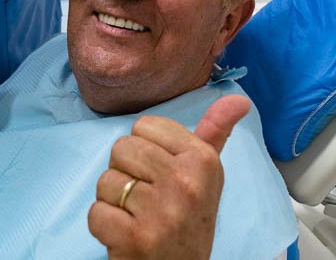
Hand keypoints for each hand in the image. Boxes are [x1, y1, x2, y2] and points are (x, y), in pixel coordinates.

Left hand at [89, 95, 250, 259]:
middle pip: (121, 148)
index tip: (163, 175)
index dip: (146, 151)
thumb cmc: (189, 220)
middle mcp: (186, 183)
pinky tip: (126, 233)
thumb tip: (239, 99)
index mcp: (204, 161)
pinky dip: (104, 226)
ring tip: (137, 216)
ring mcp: (161, 212)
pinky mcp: (135, 237)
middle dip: (127, 173)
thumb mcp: (207, 175)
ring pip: (106, 180)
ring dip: (114, 201)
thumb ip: (215, 133)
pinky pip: (96, 212)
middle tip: (148, 198)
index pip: (144, 126)